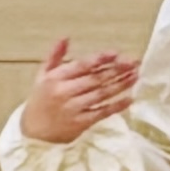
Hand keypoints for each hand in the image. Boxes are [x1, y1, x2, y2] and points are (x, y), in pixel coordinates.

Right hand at [19, 39, 139, 144]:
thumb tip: (65, 37)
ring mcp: (74, 108)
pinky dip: (117, 106)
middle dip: (117, 69)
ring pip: (101, 94)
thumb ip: (54, 56)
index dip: (100, 59)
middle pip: (95, 78)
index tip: (116, 53)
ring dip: (121, 84)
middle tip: (134, 62)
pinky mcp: (81, 123)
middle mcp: (65, 92)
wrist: (34, 133)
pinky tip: (129, 98)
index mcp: (55, 78)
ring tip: (136, 75)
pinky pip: (102, 112)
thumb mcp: (42, 76)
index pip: (81, 66)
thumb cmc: (40, 101)